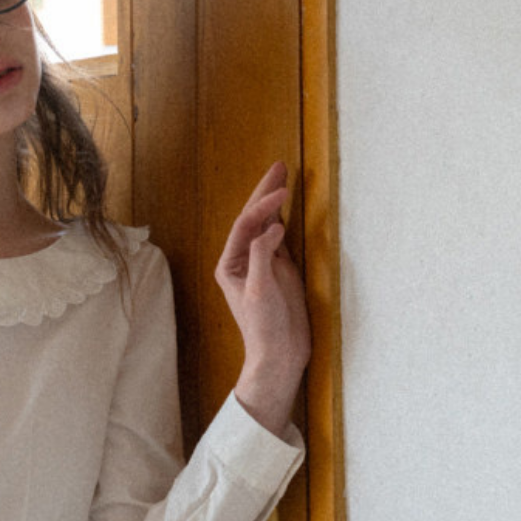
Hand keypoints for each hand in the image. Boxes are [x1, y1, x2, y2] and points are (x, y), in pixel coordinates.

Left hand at [215, 161, 310, 434]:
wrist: (279, 354)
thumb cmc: (264, 327)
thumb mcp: (260, 289)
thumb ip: (263, 255)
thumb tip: (273, 226)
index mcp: (230, 265)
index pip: (245, 225)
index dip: (262, 206)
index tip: (282, 192)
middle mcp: (243, 261)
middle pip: (252, 219)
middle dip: (264, 193)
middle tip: (279, 166)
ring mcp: (262, 264)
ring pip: (266, 225)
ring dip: (275, 202)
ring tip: (284, 178)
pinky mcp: (280, 270)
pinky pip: (280, 238)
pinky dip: (286, 220)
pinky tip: (290, 207)